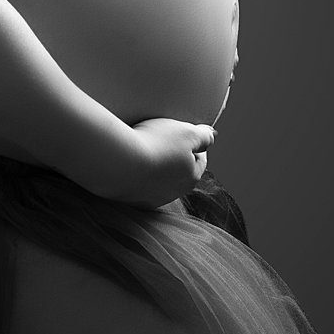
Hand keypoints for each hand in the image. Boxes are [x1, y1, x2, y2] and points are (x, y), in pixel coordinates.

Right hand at [88, 117, 216, 208]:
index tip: (184, 133)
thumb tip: (213, 136)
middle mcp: (174, 193)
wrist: (120, 163)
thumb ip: (203, 136)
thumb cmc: (156, 144)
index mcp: (191, 176)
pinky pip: (138, 186)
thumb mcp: (186, 132)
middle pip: (179, 172)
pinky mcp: (131, 201)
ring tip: (143, 149)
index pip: (200, 160)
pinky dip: (137, 175)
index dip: (195, 144)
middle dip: (175, 157)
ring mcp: (151, 199)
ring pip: (158, 181)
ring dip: (155, 167)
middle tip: (163, 139)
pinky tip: (129, 162)